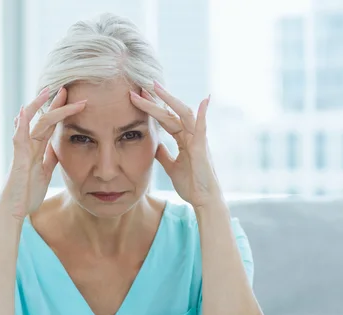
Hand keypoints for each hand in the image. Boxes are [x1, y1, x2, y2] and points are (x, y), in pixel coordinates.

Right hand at [0, 87, 86, 219]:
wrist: (14, 212)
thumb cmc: (26, 194)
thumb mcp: (45, 173)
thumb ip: (50, 159)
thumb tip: (58, 148)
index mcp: (37, 151)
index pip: (51, 126)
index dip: (60, 112)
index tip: (73, 100)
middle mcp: (29, 148)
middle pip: (43, 120)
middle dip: (55, 104)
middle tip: (65, 88)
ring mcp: (23, 153)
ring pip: (32, 124)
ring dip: (40, 107)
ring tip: (48, 91)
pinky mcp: (18, 161)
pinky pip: (19, 139)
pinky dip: (20, 124)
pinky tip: (23, 111)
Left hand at [129, 81, 222, 208]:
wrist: (203, 200)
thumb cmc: (191, 185)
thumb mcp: (171, 167)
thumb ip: (164, 154)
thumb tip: (155, 145)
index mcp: (184, 139)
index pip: (165, 119)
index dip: (152, 108)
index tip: (138, 97)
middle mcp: (191, 136)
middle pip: (171, 113)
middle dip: (156, 100)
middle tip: (141, 86)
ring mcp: (197, 140)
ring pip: (183, 114)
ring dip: (170, 100)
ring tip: (156, 87)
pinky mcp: (202, 148)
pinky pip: (202, 128)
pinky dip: (203, 114)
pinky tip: (205, 100)